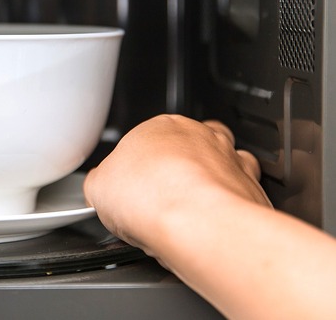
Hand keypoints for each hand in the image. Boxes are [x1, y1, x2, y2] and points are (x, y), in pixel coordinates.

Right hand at [83, 114, 270, 260]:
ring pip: (222, 161)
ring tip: (190, 208)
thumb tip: (99, 187)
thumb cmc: (152, 197)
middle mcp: (200, 136)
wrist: (197, 224)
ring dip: (209, 180)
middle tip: (159, 195)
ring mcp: (230, 160)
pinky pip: (243, 190)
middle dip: (176, 166)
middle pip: (187, 144)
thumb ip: (101, 181)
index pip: (147, 138)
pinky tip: (213, 220)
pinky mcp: (252, 188)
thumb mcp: (98, 187)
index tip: (131, 185)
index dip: (138, 164)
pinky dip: (232, 203)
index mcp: (160, 126)